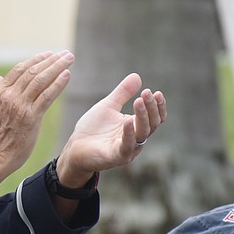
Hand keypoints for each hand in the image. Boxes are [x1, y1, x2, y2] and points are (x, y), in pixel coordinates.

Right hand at [0, 51, 73, 201]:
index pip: (19, 69)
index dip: (35, 60)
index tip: (48, 54)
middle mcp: (9, 95)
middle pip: (32, 72)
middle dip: (51, 60)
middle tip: (65, 54)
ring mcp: (20, 106)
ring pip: (41, 80)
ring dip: (57, 67)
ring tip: (69, 59)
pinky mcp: (30, 117)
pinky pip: (46, 96)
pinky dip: (58, 84)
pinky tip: (67, 75)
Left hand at [55, 73, 165, 187]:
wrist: (75, 146)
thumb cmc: (93, 128)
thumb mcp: (108, 106)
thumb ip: (122, 93)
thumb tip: (137, 76)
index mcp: (136, 127)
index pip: (155, 118)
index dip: (158, 106)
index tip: (157, 93)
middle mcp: (136, 139)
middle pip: (151, 124)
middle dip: (150, 108)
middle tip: (147, 93)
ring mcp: (127, 149)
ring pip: (141, 134)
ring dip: (142, 117)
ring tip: (138, 101)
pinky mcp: (115, 157)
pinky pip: (126, 146)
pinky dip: (128, 133)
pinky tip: (128, 120)